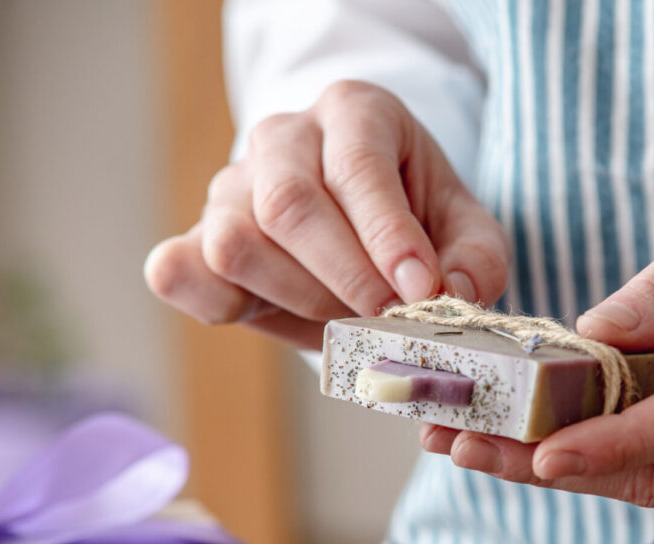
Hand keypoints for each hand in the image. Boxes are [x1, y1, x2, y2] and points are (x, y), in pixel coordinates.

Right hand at [144, 80, 508, 349]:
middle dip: (344, 278)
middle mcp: (282, 138)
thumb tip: (454, 296)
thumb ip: (476, 261)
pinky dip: (213, 303)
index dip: (387, 237)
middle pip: (288, 204)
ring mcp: (230, 186)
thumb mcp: (466, 232)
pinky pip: (177, 270)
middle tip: (387, 321)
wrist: (366, 231)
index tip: (420, 292)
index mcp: (354, 113)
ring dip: (296, 298)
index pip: (356, 166)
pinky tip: (266, 313)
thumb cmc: (418, 224)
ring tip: (344, 317)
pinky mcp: (196, 237)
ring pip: (235, 243)